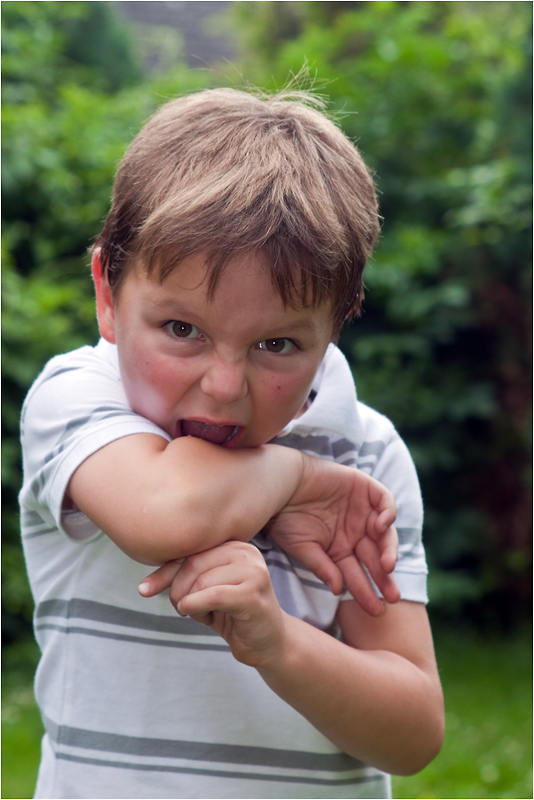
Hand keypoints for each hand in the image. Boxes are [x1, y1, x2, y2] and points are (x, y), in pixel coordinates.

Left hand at [143, 542, 286, 668]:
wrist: (268, 643)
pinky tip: (193, 613)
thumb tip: (146, 585)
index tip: (144, 589)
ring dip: (187, 601)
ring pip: (202, 580)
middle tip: (178, 606)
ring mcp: (254, 572)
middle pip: (194, 563)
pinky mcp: (254, 594)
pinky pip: (213, 595)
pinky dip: (195, 605)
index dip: (165, 570)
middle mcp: (247, 553)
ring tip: (194, 612)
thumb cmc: (233, 615)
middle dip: (176, 588)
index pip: (192, 551)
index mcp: (235, 546)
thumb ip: (183, 580)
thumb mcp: (204, 593)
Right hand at [265, 454, 399, 615]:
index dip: (367, 593)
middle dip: (384, 578)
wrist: (280, 483)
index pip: (358, 575)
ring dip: (389, 550)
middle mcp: (355, 532)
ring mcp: (361, 510)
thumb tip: (338, 591)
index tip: (376, 610)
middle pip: (376, 558)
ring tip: (387, 566)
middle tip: (393, 597)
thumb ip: (323, 567)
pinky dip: (388, 513)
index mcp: (340, 549)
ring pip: (385, 534)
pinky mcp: (364, 487)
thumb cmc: (285, 517)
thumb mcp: (303, 547)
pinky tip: (380, 527)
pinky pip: (385, 501)